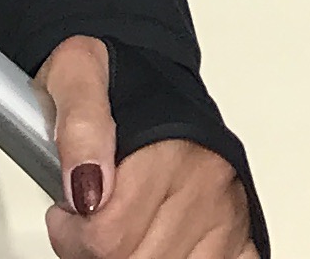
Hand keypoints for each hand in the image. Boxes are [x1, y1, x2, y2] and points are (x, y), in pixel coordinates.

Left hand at [39, 34, 256, 258]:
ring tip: (123, 225)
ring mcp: (228, 211)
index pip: (110, 236)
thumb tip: (86, 182)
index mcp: (171, 148)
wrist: (150, 69)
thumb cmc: (114, 80)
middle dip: (100, 250)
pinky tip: (162, 241)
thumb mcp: (75, 77)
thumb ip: (79, 128)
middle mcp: (208, 181)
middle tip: (92, 218)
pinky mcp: (241, 230)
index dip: (72, 234)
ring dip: (138, 256)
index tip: (68, 212)